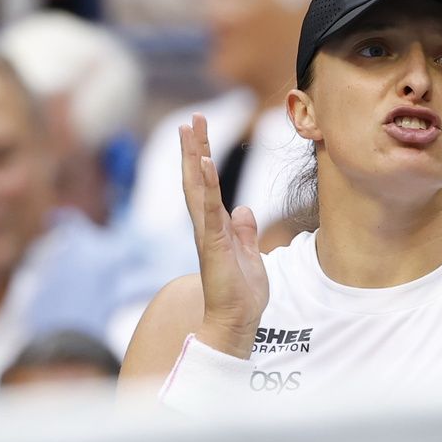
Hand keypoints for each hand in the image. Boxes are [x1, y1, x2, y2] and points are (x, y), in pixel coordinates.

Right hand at [180, 114, 267, 357]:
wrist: (237, 322)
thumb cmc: (242, 294)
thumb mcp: (250, 255)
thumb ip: (245, 232)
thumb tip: (244, 210)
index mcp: (216, 228)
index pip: (206, 186)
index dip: (203, 159)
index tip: (200, 132)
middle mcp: (206, 227)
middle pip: (196, 180)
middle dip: (194, 149)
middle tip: (191, 118)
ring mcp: (207, 234)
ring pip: (197, 189)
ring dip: (194, 158)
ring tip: (191, 130)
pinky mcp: (212, 244)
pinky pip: (208, 209)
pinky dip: (207, 185)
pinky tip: (206, 163)